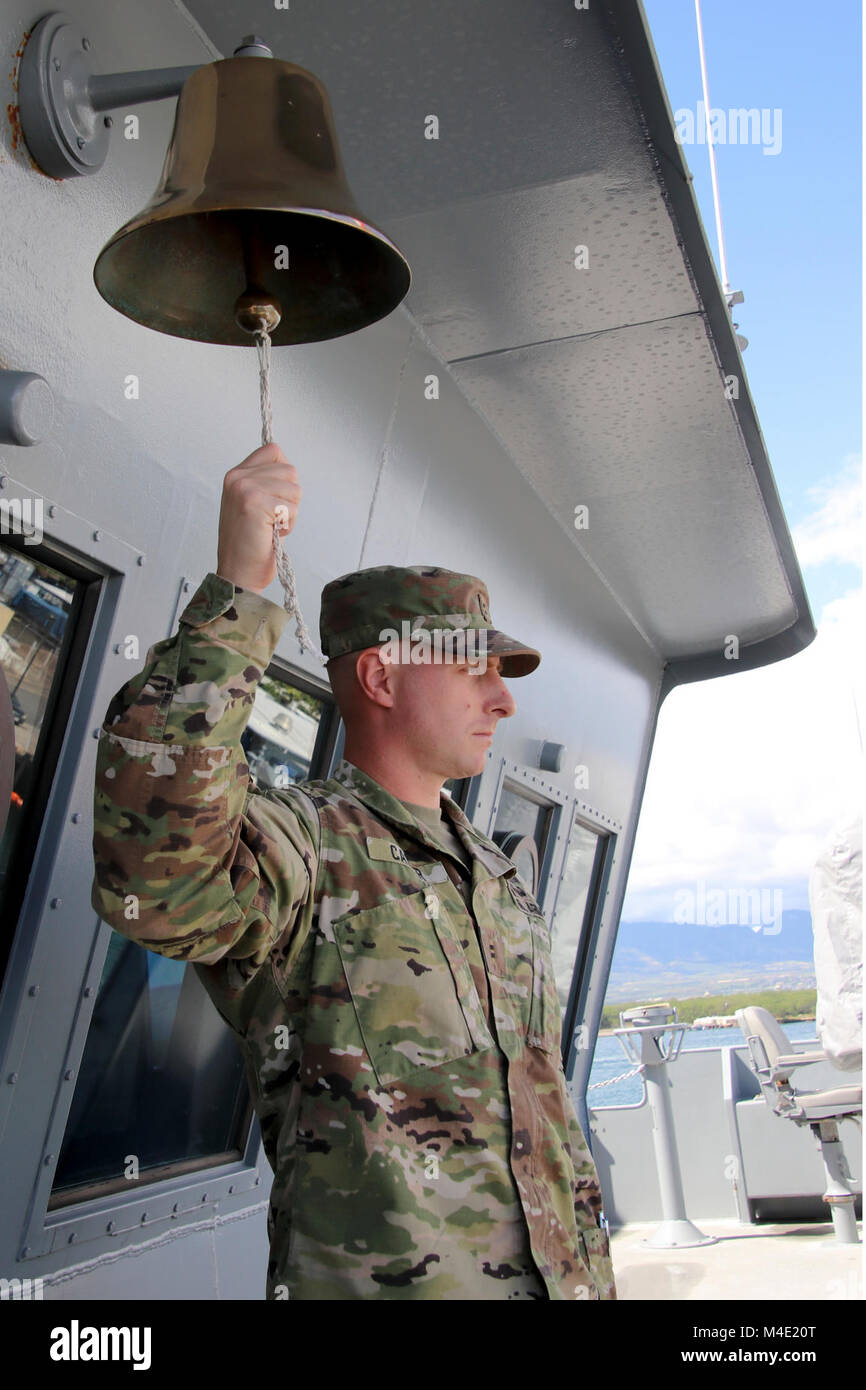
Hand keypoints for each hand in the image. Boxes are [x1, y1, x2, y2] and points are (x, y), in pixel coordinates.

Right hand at [215, 442, 300, 592]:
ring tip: (271, 526)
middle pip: (290, 470)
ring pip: (295, 489)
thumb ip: (264, 483)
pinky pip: (292, 508)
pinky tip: (272, 533)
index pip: (273, 450)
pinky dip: (288, 524)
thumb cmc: (249, 543)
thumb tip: (289, 470)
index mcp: (236, 475)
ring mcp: (246, 489)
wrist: (237, 573)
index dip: (284, 473)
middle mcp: (238, 478)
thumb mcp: (251, 504)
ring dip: (290, 512)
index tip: (277, 495)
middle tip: (271, 518)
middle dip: (289, 498)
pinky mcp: (256, 504)